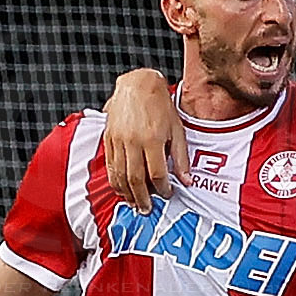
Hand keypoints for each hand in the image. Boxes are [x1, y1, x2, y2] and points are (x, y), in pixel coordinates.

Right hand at [102, 71, 183, 212]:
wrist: (138, 85)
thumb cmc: (161, 106)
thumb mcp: (177, 130)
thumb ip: (181, 157)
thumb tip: (187, 181)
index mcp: (152, 140)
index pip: (156, 174)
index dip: (162, 189)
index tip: (167, 195)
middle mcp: (133, 141)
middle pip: (135, 179)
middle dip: (142, 198)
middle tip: (146, 210)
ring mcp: (118, 140)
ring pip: (119, 174)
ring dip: (126, 193)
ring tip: (134, 204)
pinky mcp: (108, 138)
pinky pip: (110, 164)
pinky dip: (115, 180)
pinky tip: (122, 188)